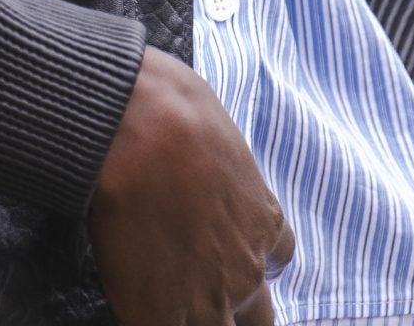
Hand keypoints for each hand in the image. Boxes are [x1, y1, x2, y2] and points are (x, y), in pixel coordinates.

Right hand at [88, 46, 293, 325]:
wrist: (135, 124)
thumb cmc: (174, 107)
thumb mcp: (222, 131)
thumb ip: (223, 169)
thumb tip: (202, 162)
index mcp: (264, 222)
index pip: (277, 258)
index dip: (252, 257)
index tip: (230, 250)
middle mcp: (245, 271)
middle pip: (258, 317)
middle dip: (237, 308)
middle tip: (205, 288)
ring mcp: (207, 300)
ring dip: (199, 319)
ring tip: (172, 300)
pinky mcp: (159, 314)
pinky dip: (151, 319)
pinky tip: (139, 305)